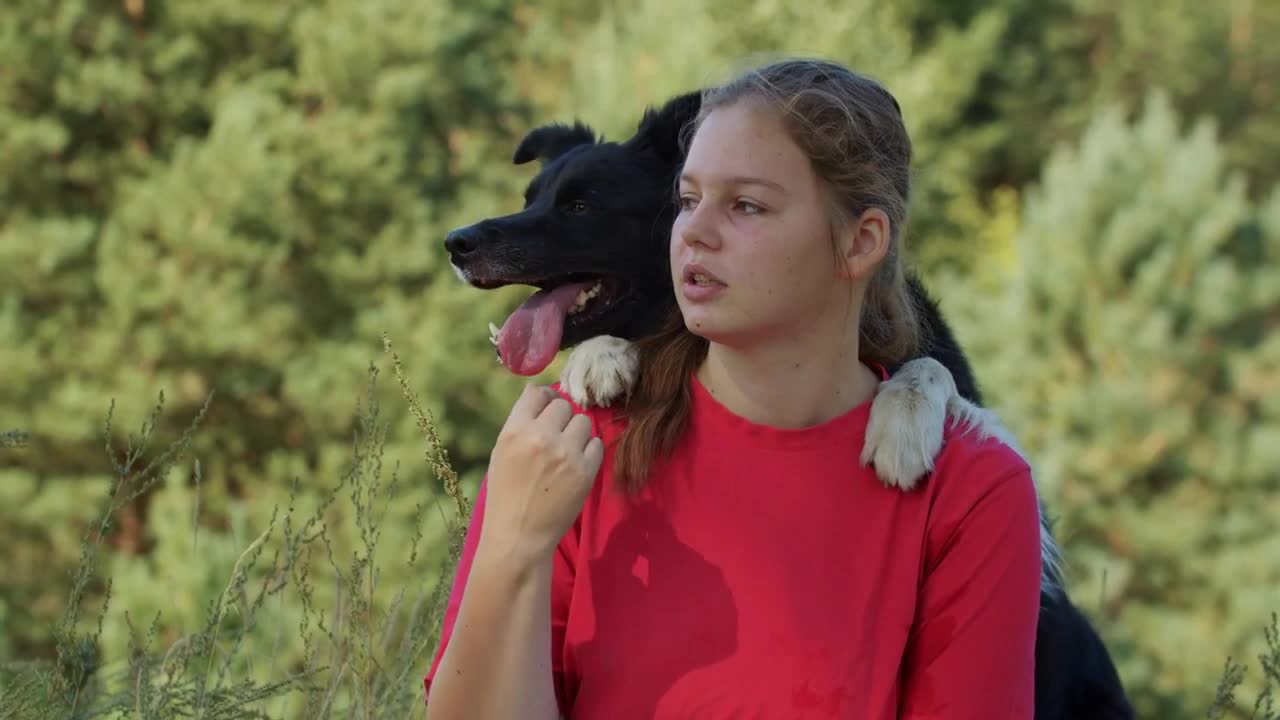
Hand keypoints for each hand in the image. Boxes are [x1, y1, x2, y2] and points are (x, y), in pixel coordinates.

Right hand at [480, 384, 604, 565]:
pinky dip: (589, 451)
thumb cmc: (506, 495)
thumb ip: (521, 424)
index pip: (537, 392)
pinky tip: (576, 465)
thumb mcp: (501, 453)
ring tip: (566, 453)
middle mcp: (541, 437)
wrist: (519, 536)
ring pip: (583, 422)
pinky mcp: (585, 471)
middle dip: (560, 418)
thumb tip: (543, 395)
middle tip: (555, 437)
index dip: (544, 397)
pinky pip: (596, 443)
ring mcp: (566, 453)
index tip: (548, 408)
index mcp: (515, 431)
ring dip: (576, 433)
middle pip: (563, 405)